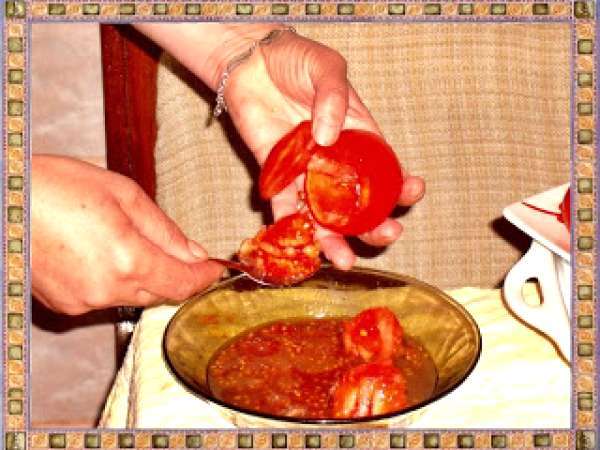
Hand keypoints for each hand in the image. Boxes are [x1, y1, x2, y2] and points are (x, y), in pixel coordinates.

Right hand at [32, 155, 222, 314]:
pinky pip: (105, 298)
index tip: (214, 268)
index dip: (204, 277)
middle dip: (175, 274)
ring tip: (126, 241)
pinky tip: (102, 254)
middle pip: (161, 293)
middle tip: (179, 251)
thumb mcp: (122, 194)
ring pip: (134, 296)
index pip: (183, 283)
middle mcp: (106, 290)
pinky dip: (115, 281)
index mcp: (127, 260)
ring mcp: (82, 303)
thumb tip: (194, 253)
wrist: (1, 202)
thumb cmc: (53, 187)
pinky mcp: (64, 306)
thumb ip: (164, 230)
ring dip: (144, 277)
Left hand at [223, 28, 425, 268]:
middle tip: (387, 235)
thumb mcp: (325, 67)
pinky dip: (291, 227)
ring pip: (324, 215)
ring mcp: (306, 173)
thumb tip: (329, 136)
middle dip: (375, 223)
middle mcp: (336, 162)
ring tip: (345, 260)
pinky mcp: (277, 176)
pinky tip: (302, 245)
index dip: (401, 184)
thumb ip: (333, 96)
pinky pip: (285, 208)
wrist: (250, 62)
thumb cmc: (295, 59)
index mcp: (358, 136)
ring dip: (335, 240)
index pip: (386, 167)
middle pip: (360, 202)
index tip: (412, 192)